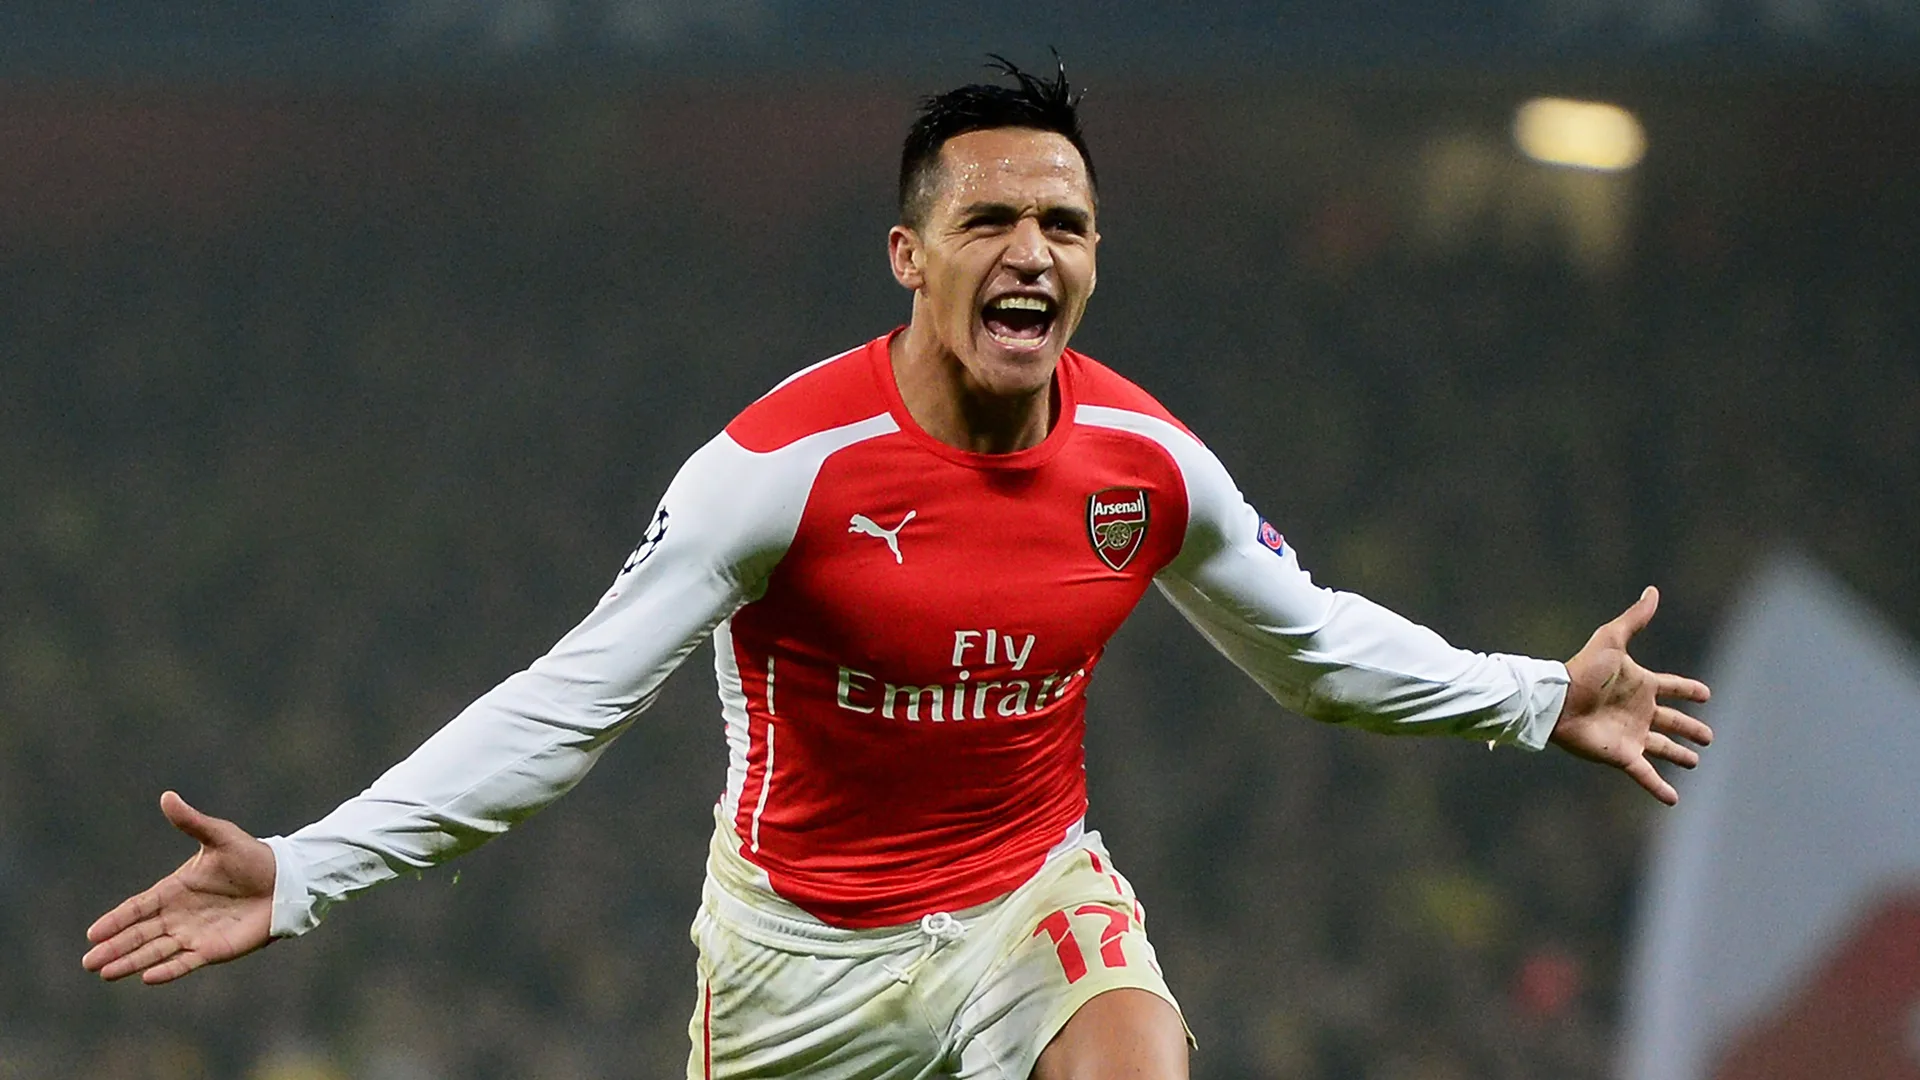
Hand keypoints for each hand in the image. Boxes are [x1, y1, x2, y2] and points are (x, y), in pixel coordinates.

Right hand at [82, 791, 276, 984]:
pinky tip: (147, 978)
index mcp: (174, 889)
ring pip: (155, 951)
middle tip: (87, 962)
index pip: (137, 908)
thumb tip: (168, 796)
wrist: (285, 881)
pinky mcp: (213, 949)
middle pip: (139, 934)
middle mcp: (178, 915)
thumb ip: (192, 822)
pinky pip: (185, 962)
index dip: (115, 920)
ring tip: (105, 972)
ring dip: (132, 962)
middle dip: (114, 948)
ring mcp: (194, 934)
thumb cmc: (252, 857)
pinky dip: (167, 970)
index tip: (93, 933)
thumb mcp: (220, 836)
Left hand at [1551, 586, 1712, 804]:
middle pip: (1672, 722)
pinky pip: (1646, 774)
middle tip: (1708, 737)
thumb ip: (1634, 618)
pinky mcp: (1622, 755)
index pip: (1673, 687)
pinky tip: (1673, 799)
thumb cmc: (1583, 670)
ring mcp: (1632, 735)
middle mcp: (1639, 712)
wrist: (1557, 700)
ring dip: (1678, 756)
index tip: (1706, 694)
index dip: (1689, 690)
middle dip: (1690, 729)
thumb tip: (1652, 590)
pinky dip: (1659, 787)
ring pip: (1663, 748)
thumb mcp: (1612, 640)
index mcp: (1641, 686)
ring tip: (1694, 762)